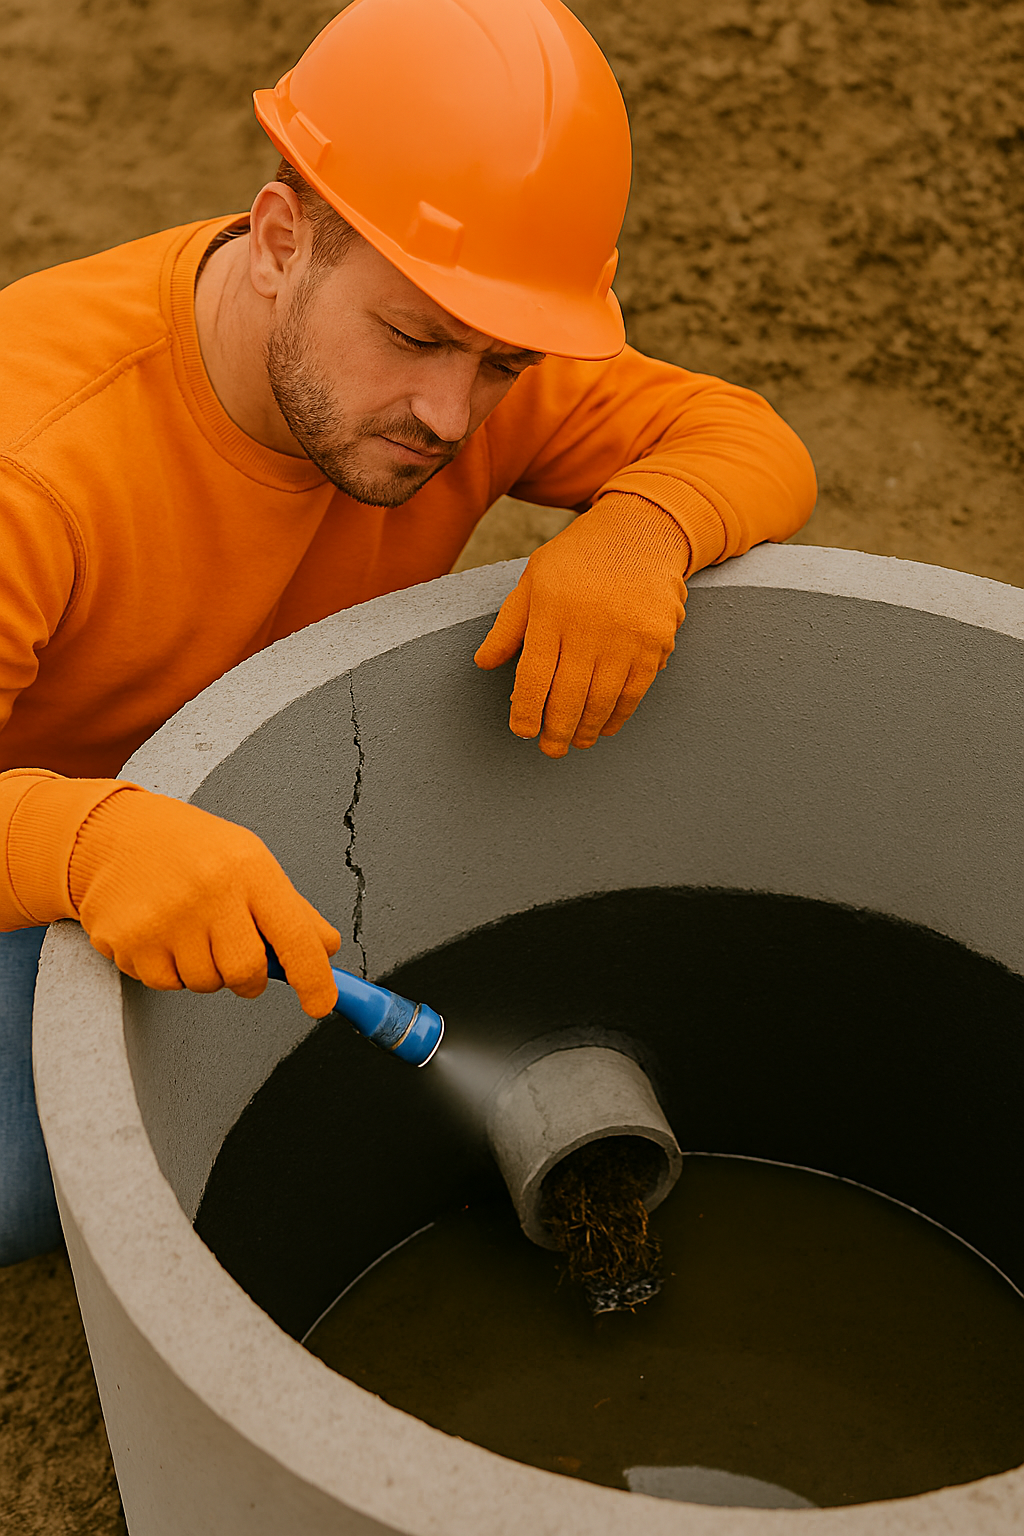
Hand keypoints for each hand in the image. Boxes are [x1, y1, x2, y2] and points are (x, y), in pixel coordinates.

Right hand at [69, 789, 340, 1015]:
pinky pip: (166, 984)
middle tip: (235, 951)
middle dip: (249, 977)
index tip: (320, 1004)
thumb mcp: (249, 860)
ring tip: (189, 927)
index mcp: (248, 868)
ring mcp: (166, 918)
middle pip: (247, 974)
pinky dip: (169, 969)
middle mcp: (209, 892)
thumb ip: (291, 909)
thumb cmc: (189, 847)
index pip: (295, 937)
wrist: (111, 832)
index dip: (313, 979)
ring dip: (205, 969)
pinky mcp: (130, 941)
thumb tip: (327, 949)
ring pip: (206, 983)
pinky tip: (161, 932)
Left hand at [474, 494, 688, 757]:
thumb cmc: (578, 558)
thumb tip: (483, 663)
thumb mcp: (534, 579)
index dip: (527, 712)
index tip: (522, 732)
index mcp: (551, 611)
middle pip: (568, 696)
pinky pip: (635, 691)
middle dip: (556, 731)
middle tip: (550, 750)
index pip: (534, 678)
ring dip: (587, 729)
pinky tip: (606, 726)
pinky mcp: (655, 641)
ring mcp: (626, 636)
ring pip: (602, 700)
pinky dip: (619, 715)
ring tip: (577, 743)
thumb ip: (509, 624)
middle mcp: (589, 626)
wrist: (641, 532)